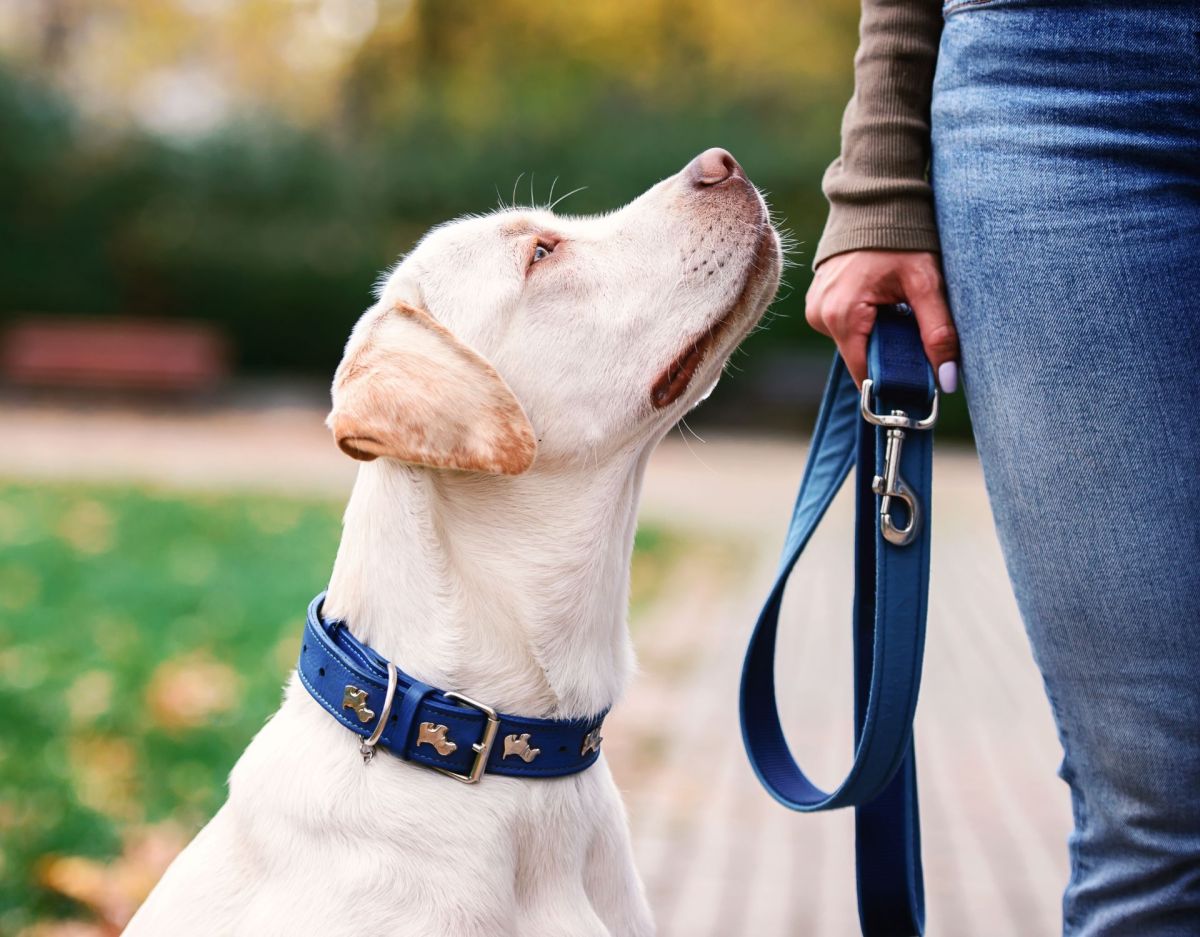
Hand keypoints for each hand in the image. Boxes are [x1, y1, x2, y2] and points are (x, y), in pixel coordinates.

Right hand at [805, 249, 958, 389]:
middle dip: (890, 353)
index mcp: (841, 316)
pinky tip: (882, 303)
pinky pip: (845, 327)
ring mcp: (815, 309)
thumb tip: (946, 378)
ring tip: (898, 310)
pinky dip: (867, 323)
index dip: (892, 383)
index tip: (918, 385)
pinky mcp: (818, 302)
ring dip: (879, 336)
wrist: (874, 201)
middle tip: (917, 334)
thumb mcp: (926, 283)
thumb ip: (938, 331)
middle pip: (860, 357)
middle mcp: (820, 316)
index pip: (864, 373)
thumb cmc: (900, 238)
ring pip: (854, 343)